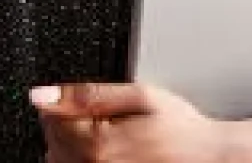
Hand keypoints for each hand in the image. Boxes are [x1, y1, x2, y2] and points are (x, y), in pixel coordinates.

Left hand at [30, 83, 235, 162]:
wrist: (209, 159)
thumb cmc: (182, 130)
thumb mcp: (140, 96)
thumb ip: (88, 94)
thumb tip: (42, 95)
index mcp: (96, 143)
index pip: (51, 118)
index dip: (69, 102)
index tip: (93, 103)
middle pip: (53, 142)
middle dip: (71, 124)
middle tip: (107, 119)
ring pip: (59, 160)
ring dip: (74, 145)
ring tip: (110, 138)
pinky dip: (83, 160)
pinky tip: (107, 155)